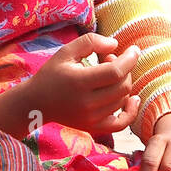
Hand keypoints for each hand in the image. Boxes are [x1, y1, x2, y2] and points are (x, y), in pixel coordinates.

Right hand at [0, 33, 139, 138]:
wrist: (36, 103)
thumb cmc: (52, 74)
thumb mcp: (66, 52)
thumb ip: (90, 42)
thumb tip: (116, 44)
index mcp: (79, 82)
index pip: (116, 72)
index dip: (130, 59)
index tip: (134, 49)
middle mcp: (86, 103)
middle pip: (122, 86)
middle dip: (125, 70)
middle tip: (112, 60)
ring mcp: (90, 118)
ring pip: (122, 100)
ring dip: (123, 84)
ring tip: (109, 74)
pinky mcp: (92, 127)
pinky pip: (121, 124)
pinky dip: (131, 112)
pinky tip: (132, 99)